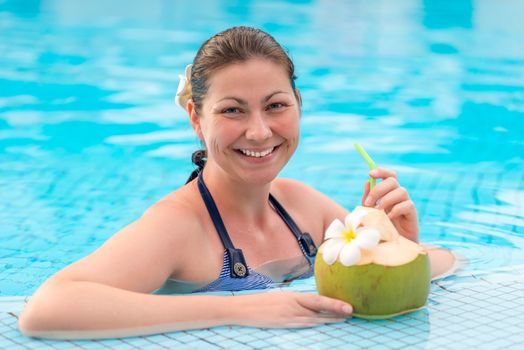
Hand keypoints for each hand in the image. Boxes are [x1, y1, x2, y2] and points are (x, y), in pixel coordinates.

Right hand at [233, 292, 351, 327]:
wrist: (242, 308)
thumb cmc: (260, 302)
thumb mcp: (279, 297)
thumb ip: (295, 301)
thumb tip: (310, 303)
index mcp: (292, 296)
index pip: (316, 299)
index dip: (333, 302)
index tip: (347, 304)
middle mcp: (292, 305)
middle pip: (318, 309)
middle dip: (336, 311)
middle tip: (352, 312)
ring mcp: (288, 316)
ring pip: (313, 318)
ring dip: (329, 319)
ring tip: (344, 319)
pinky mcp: (283, 324)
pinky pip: (303, 325)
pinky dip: (315, 325)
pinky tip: (324, 324)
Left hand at [361, 167, 418, 241]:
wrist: (392, 245)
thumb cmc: (380, 227)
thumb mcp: (369, 213)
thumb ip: (367, 199)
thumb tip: (367, 182)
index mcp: (388, 192)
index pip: (388, 175)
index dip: (381, 171)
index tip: (370, 174)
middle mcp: (398, 195)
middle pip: (393, 180)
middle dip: (378, 189)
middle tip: (369, 203)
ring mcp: (406, 203)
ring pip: (401, 191)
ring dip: (387, 199)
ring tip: (379, 211)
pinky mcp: (412, 214)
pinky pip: (407, 205)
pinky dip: (396, 210)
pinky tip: (388, 218)